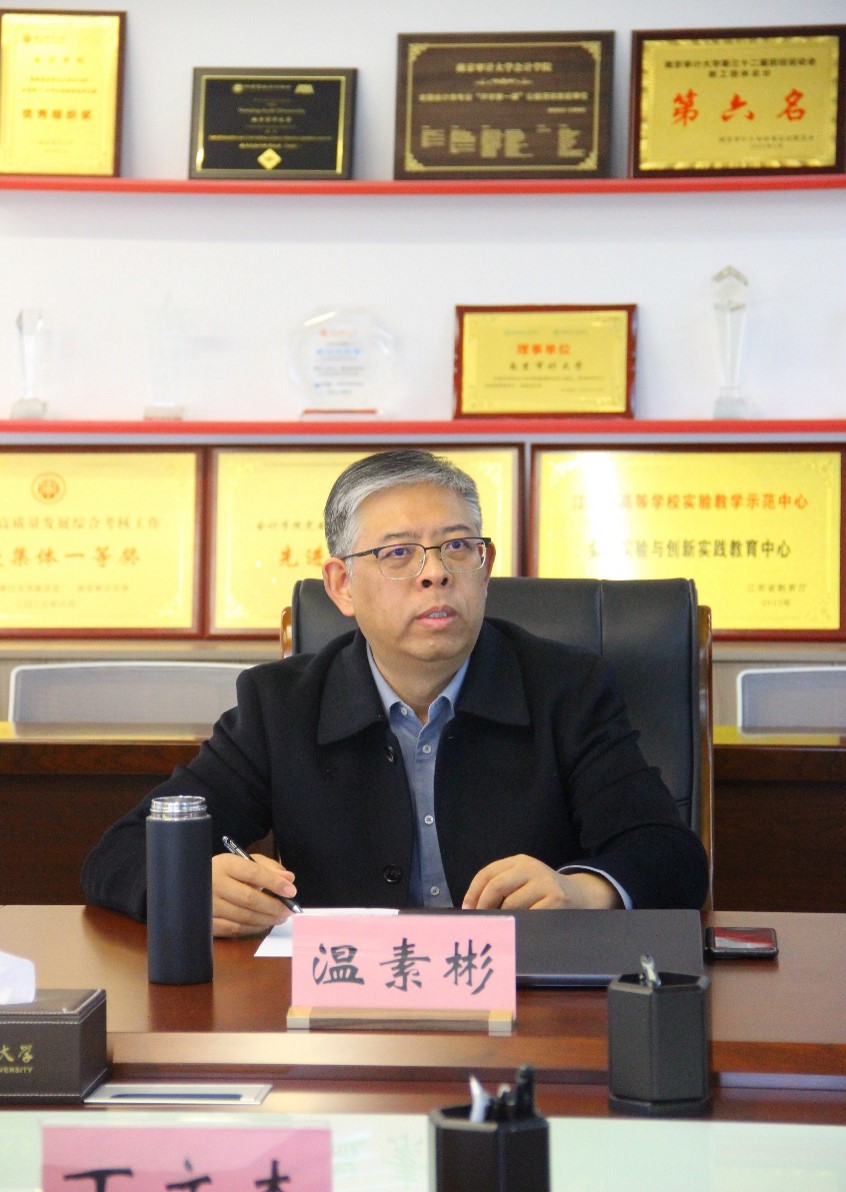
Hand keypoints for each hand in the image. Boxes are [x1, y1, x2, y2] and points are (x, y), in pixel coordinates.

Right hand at [211, 851, 298, 937]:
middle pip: (249, 898)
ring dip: (267, 919)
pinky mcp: (207, 922)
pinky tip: (264, 924)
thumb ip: (269, 868)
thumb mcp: (246, 861)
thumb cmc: (227, 872)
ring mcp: (209, 906)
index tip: (292, 891)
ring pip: (244, 916)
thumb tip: (289, 879)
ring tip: (281, 918)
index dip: (274, 883)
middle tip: (289, 910)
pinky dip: (253, 928)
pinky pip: (234, 929)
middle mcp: (214, 884)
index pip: (253, 873)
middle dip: (274, 906)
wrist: (195, 884)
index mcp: (226, 864)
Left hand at [462, 854, 622, 910]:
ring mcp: (544, 883)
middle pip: (496, 886)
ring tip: (501, 926)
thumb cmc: (544, 892)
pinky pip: (529, 916)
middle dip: (483, 906)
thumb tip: (472, 907)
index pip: (487, 873)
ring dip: (502, 918)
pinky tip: (519, 928)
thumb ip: (502, 886)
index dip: (473, 892)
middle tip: (480, 922)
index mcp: (519, 861)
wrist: (581, 895)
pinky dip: (520, 924)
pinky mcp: (555, 900)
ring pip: (511, 904)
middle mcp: (531, 868)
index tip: (467, 909)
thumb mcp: (524, 880)